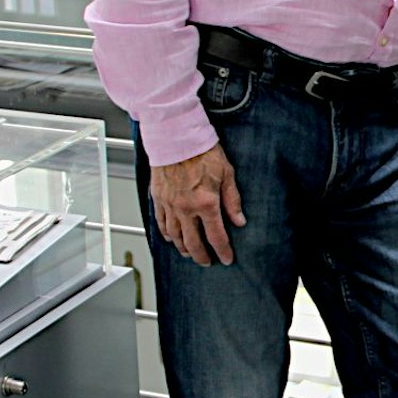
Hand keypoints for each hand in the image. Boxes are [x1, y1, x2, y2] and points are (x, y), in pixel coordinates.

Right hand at [149, 146, 246, 266]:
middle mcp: (186, 208)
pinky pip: (161, 223)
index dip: (223, 251)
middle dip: (202, 256)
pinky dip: (166, 234)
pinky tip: (171, 238)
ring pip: (175, 236)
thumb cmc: (202, 150)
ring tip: (189, 254)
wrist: (176, 136)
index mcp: (206, 203)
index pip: (216, 236)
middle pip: (193, 242)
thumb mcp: (226, 174)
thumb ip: (232, 200)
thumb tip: (239, 221)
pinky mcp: (158, 198)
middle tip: (207, 262)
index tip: (227, 259)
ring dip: (183, 248)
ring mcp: (170, 205)